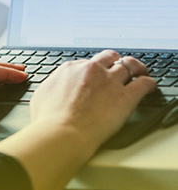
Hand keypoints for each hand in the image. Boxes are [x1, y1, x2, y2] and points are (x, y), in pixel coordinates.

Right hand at [30, 50, 156, 151]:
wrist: (63, 132)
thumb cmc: (49, 119)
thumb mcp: (41, 95)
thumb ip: (52, 86)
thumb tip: (53, 88)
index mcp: (70, 69)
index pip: (87, 63)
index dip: (92, 70)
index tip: (95, 76)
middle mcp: (91, 70)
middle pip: (109, 57)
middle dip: (114, 62)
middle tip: (118, 68)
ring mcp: (110, 82)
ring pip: (130, 65)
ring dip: (135, 68)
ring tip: (139, 72)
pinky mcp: (126, 96)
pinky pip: (144, 83)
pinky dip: (148, 83)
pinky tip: (148, 87)